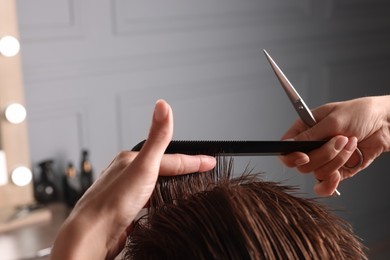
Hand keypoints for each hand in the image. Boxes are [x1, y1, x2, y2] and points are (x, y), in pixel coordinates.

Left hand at [50, 100, 215, 259]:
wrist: (91, 235)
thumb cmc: (112, 202)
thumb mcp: (144, 166)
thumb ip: (157, 138)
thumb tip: (163, 106)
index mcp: (130, 160)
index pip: (170, 158)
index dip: (193, 160)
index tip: (210, 162)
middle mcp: (125, 175)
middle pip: (160, 171)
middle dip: (180, 171)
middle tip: (199, 171)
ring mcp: (124, 195)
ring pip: (152, 188)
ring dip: (168, 187)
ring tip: (183, 189)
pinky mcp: (124, 213)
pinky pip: (145, 205)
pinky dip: (156, 204)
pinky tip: (158, 209)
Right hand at [280, 96, 389, 195]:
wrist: (385, 123)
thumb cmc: (360, 113)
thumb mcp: (333, 119)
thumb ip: (310, 135)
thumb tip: (289, 144)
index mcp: (304, 130)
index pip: (286, 149)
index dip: (291, 156)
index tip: (304, 156)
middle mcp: (311, 146)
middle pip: (303, 164)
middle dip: (324, 155)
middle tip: (340, 140)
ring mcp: (324, 160)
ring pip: (317, 173)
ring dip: (337, 160)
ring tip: (350, 144)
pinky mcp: (338, 171)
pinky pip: (326, 184)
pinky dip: (330, 184)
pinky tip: (338, 175)